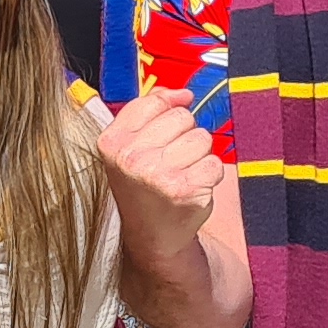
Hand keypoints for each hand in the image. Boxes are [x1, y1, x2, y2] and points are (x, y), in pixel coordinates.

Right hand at [96, 81, 222, 251]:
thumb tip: (182, 93)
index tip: (166, 129)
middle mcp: (131, 158)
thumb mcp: (129, 145)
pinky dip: (210, 175)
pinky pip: (215, 163)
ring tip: (181, 174)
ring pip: (202, 138)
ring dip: (198, 156)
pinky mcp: (186, 190)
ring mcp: (158, 175)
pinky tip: (192, 187)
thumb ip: (148, 111)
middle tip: (170, 161)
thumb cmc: (142, 185)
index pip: (155, 102)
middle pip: (183, 118)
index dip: (168, 111)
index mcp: (112, 142)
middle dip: (184, 135)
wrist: (152, 234)